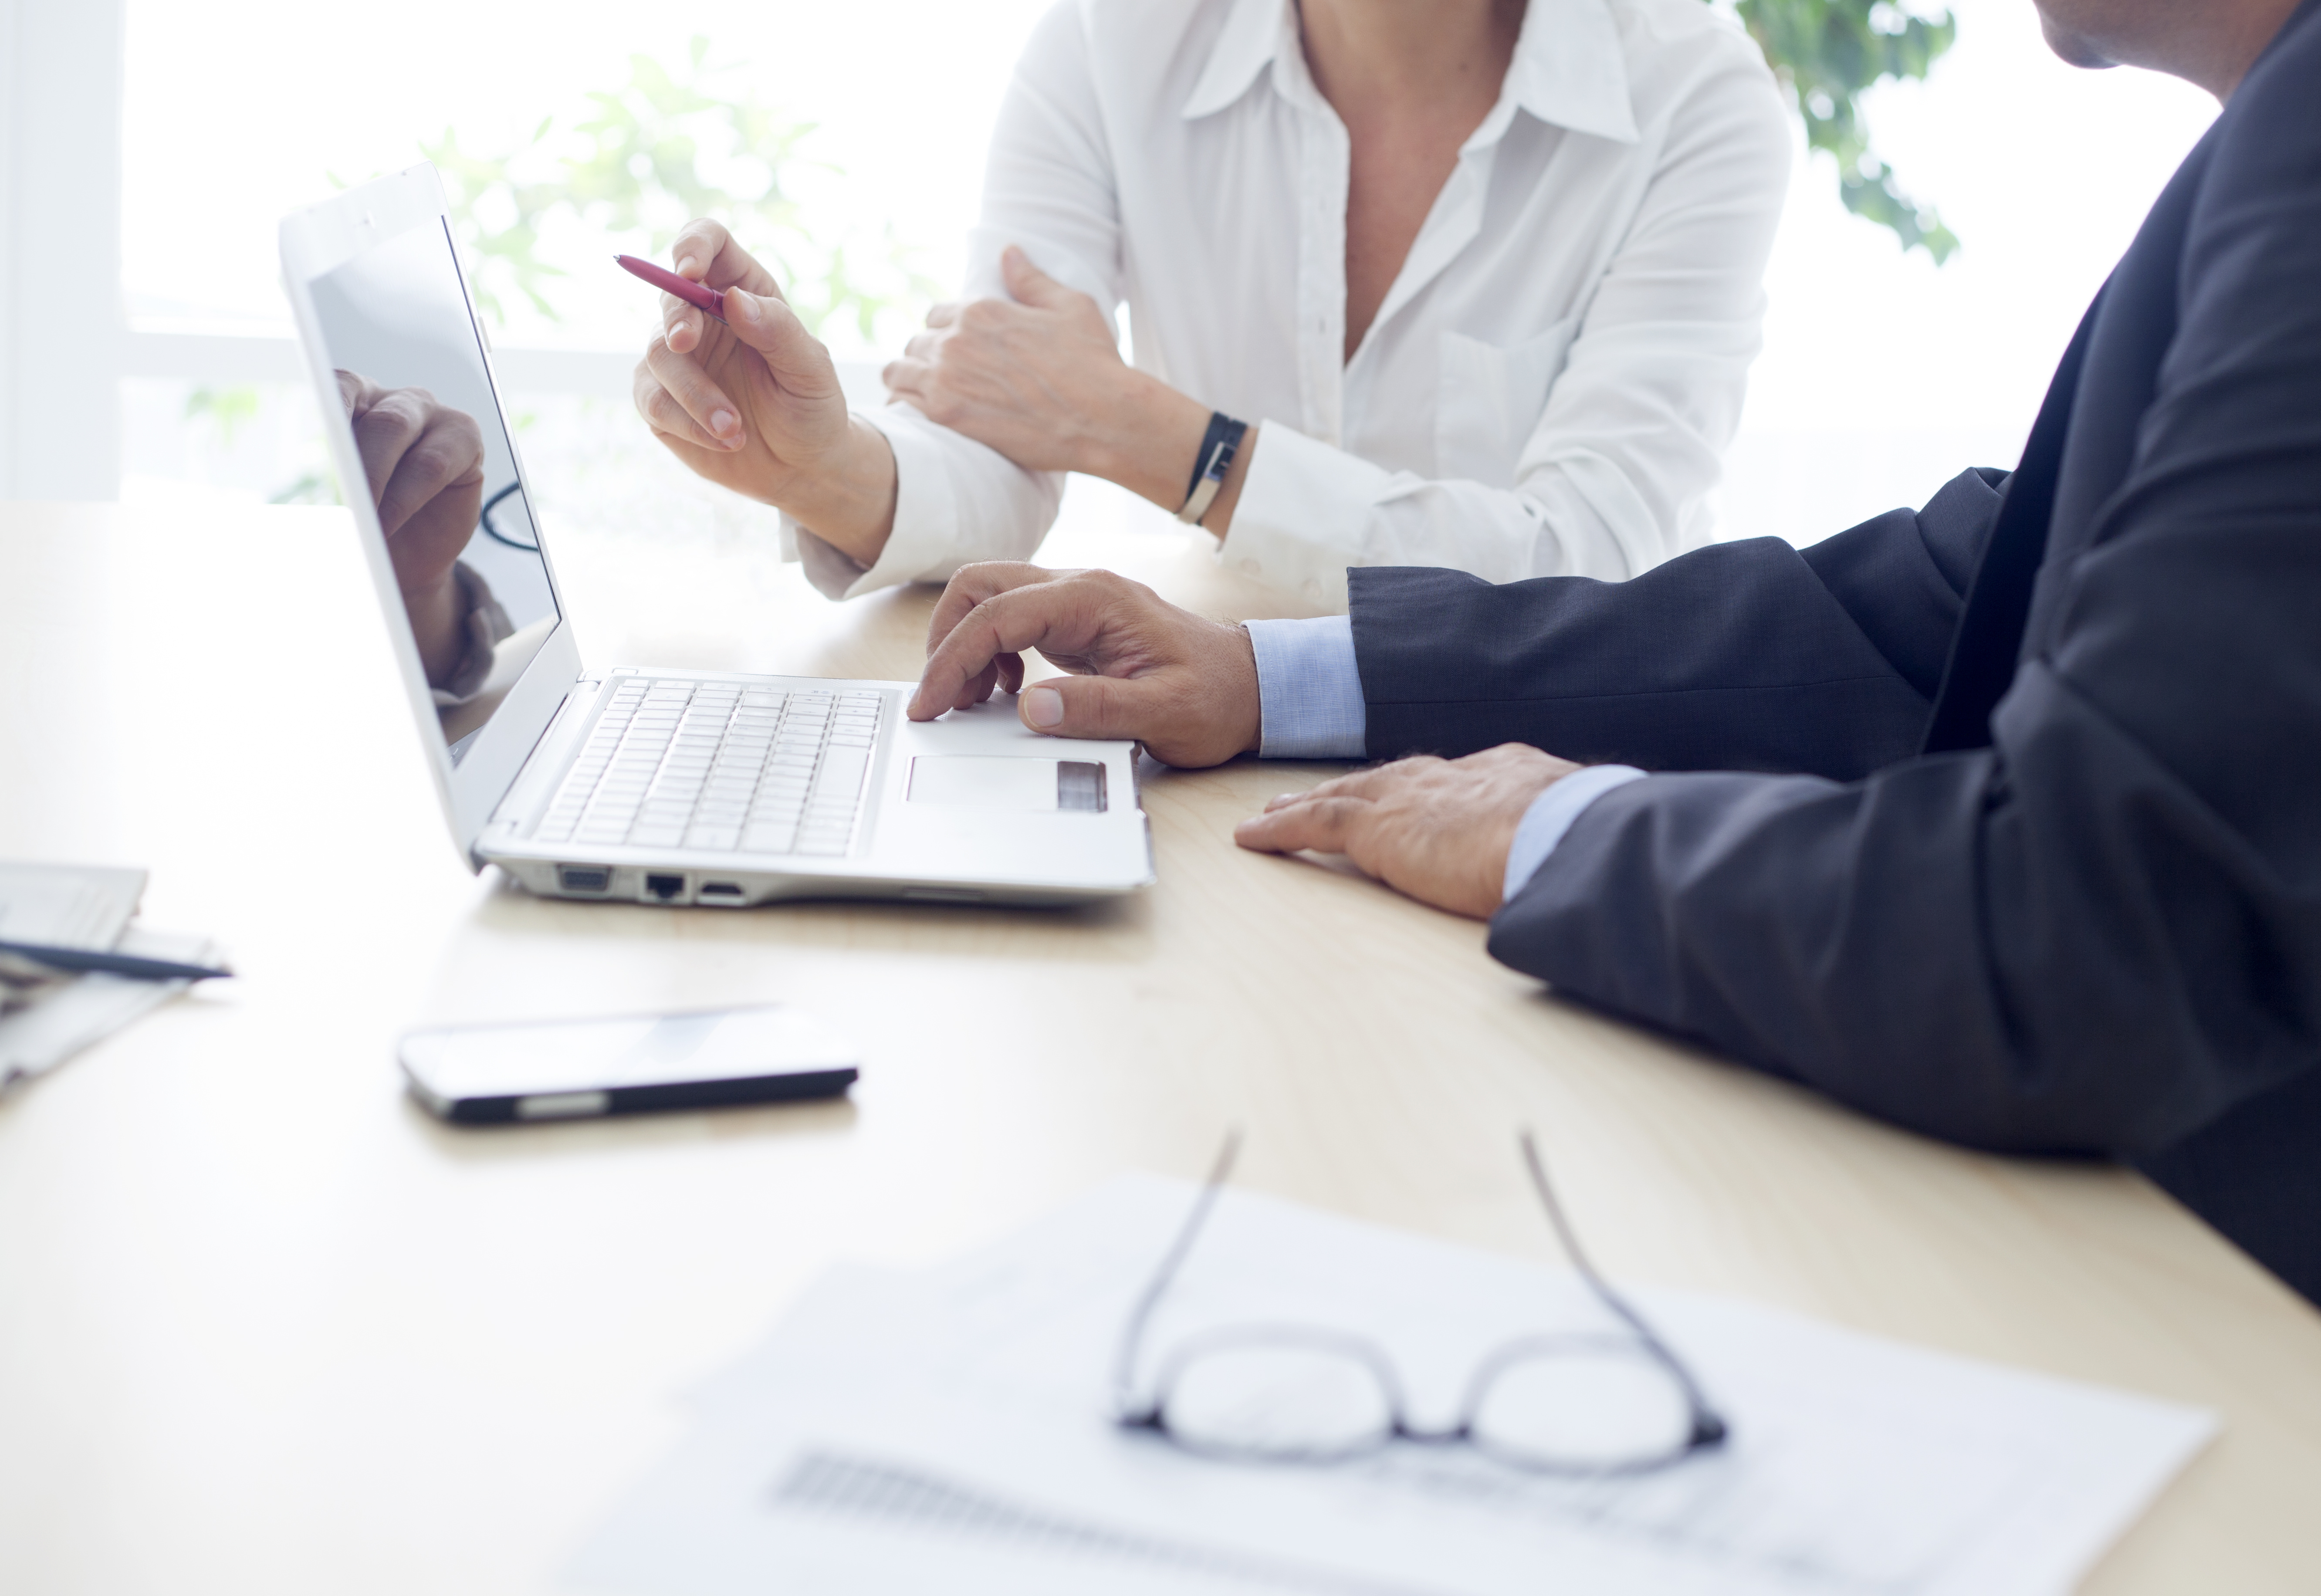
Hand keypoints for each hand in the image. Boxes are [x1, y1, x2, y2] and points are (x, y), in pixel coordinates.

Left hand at [336, 370, 484, 687]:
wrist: (397, 564)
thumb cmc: (364, 532)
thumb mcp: (339, 505)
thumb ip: (336, 482)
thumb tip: (302, 484)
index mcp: (352, 400)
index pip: (337, 385)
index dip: (329, 413)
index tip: (318, 450)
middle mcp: (392, 399)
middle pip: (373, 413)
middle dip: (358, 462)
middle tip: (348, 507)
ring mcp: (432, 417)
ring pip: (403, 428)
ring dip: (382, 478)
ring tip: (371, 523)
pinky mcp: (465, 444)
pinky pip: (440, 458)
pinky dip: (414, 489)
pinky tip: (395, 520)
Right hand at [633, 219, 896, 561]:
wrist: (802, 467)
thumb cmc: (812, 408)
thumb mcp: (810, 370)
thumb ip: (778, 330)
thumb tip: (733, 300)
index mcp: (743, 291)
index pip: (708, 242)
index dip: (692, 246)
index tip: (689, 271)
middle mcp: (703, 316)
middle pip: (669, 296)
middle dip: (676, 319)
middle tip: (686, 343)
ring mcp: (678, 357)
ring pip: (658, 355)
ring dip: (695, 394)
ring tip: (735, 428)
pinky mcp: (660, 398)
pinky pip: (653, 401)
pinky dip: (688, 423)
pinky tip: (724, 440)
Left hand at [883, 247, 1222, 514]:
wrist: (1103, 419)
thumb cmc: (1093, 363)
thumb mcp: (1070, 307)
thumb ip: (1031, 281)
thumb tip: (1008, 252)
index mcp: (981, 310)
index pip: (939, 314)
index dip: (949, 331)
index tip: (961, 350)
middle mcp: (957, 339)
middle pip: (918, 342)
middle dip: (931, 356)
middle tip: (948, 377)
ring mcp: (947, 378)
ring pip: (899, 371)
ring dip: (910, 378)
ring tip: (924, 393)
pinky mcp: (946, 415)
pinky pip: (902, 403)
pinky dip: (904, 406)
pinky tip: (915, 414)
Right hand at [909, 563, 1260, 767]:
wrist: (1253, 686)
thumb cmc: (1217, 697)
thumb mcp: (1166, 714)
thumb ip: (1098, 709)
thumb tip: (1029, 708)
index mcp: (1096, 600)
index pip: (998, 614)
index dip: (952, 657)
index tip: (929, 704)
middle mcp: (1080, 588)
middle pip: (981, 586)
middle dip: (946, 639)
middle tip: (938, 701)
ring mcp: (1076, 602)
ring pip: (990, 597)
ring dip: (965, 644)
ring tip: (969, 701)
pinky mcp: (1074, 622)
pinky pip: (1011, 621)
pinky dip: (990, 652)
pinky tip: (1004, 692)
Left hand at [1233, 746, 1581, 919]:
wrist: (1562, 837)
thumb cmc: (1583, 850)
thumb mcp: (1577, 841)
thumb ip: (1559, 852)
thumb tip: (1570, 877)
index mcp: (1507, 777)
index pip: (1454, 782)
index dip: (1425, 792)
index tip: (1414, 802)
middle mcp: (1454, 776)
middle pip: (1391, 779)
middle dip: (1356, 788)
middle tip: (1324, 795)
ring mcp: (1414, 796)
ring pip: (1344, 795)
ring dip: (1307, 804)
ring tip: (1274, 813)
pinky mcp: (1378, 825)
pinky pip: (1315, 822)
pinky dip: (1281, 828)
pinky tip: (1252, 836)